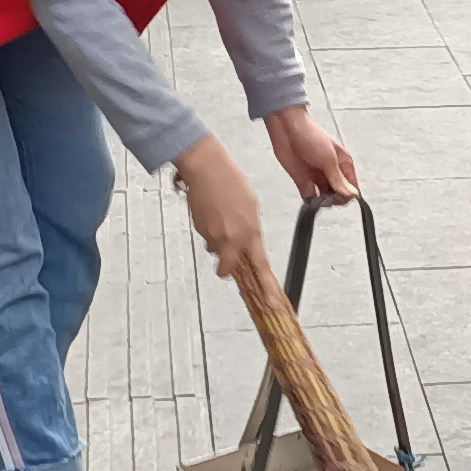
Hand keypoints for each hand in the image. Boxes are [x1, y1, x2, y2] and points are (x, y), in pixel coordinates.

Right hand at [177, 137, 271, 290]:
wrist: (205, 168)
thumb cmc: (231, 181)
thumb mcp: (252, 205)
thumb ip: (252, 228)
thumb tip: (248, 240)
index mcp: (250, 233)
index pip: (260, 267)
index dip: (266, 287)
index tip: (271, 302)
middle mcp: (231, 239)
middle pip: (228, 268)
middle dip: (227, 266)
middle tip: (228, 251)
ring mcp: (213, 236)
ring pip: (216, 250)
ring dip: (219, 241)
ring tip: (222, 217)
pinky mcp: (199, 229)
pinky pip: (208, 237)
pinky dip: (211, 229)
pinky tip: (214, 211)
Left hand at [263, 106, 360, 204]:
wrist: (287, 129)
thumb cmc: (312, 137)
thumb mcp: (328, 159)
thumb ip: (338, 179)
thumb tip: (352, 195)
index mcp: (343, 164)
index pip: (352, 186)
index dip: (348, 195)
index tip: (341, 199)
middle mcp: (332, 172)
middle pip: (340, 194)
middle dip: (336, 199)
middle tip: (328, 199)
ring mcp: (318, 178)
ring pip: (326, 197)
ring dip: (324, 202)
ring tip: (319, 201)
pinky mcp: (304, 181)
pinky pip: (310, 197)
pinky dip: (311, 202)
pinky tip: (310, 202)